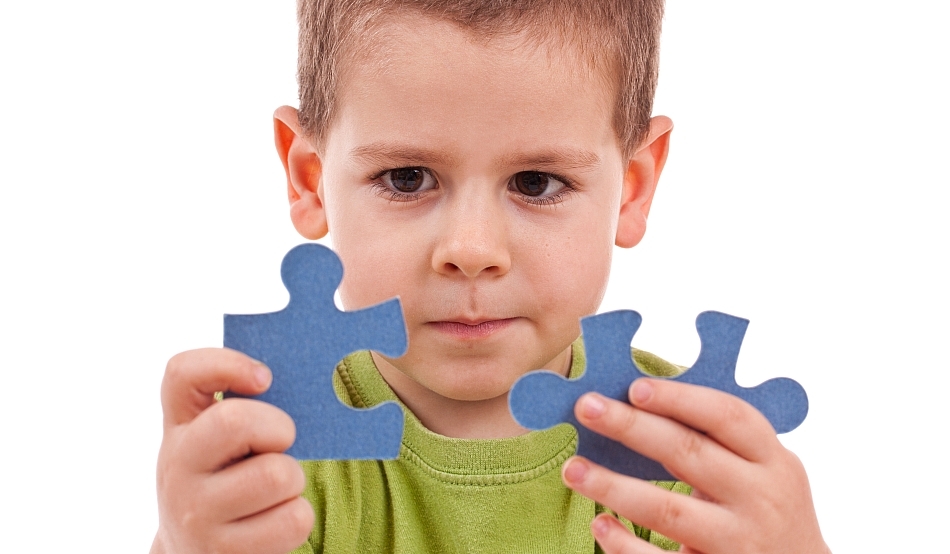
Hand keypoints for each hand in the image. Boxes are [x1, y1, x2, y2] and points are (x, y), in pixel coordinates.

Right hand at [151, 348, 313, 553]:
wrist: (199, 553)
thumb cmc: (230, 478)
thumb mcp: (225, 440)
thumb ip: (251, 405)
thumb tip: (320, 380)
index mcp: (181, 426)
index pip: (183, 373)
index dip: (227, 364)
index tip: (265, 378)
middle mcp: (176, 466)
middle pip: (235, 421)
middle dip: (278, 428)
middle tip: (282, 442)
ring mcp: (195, 513)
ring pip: (276, 474)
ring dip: (294, 479)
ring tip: (276, 489)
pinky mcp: (222, 551)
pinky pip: (293, 519)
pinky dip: (298, 517)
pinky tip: (275, 519)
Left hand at [561, 378, 829, 553]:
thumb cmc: (768, 511)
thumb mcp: (762, 470)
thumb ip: (719, 441)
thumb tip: (639, 400)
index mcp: (773, 461)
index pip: (728, 416)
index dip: (681, 398)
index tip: (635, 388)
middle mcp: (760, 499)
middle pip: (689, 454)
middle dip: (632, 428)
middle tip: (585, 407)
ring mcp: (738, 542)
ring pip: (669, 510)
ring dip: (615, 486)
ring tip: (574, 468)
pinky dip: (626, 544)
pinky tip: (601, 524)